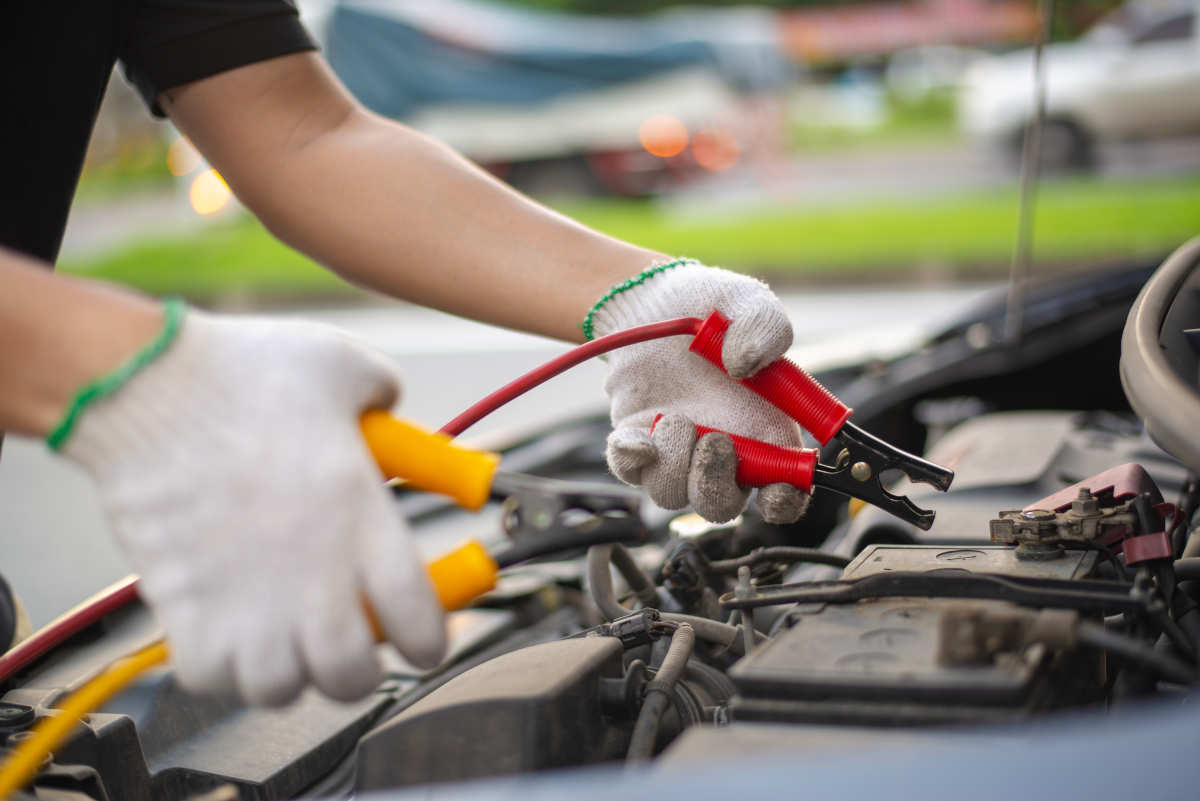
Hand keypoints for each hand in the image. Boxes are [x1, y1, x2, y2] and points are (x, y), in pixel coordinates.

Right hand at [59, 309, 444, 704]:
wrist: (145, 383)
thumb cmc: (242, 371)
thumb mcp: (344, 365)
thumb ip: (384, 394)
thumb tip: (391, 407)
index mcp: (363, 520)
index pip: (419, 619)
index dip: (431, 639)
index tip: (426, 637)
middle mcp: (311, 574)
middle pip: (351, 676)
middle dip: (358, 669)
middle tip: (351, 642)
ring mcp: (245, 599)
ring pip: (279, 688)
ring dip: (288, 671)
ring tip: (287, 636)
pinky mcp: (183, 605)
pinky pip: (208, 675)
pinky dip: (221, 667)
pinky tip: (230, 630)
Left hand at [591, 261, 809, 523]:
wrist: (653, 301)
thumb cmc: (711, 309)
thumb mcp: (749, 305)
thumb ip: (765, 329)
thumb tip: (745, 364)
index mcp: (766, 430)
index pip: (785, 490)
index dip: (785, 502)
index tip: (777, 490)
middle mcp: (723, 451)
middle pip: (723, 505)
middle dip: (718, 485)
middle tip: (716, 441)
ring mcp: (677, 452)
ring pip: (674, 494)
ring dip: (675, 466)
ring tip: (675, 418)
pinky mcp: (637, 443)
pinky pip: (631, 472)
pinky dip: (632, 460)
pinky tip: (638, 435)